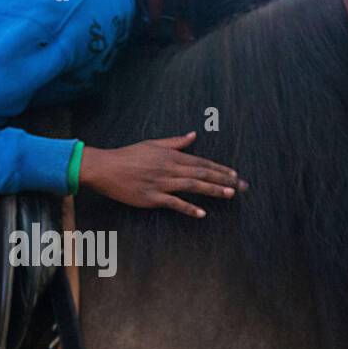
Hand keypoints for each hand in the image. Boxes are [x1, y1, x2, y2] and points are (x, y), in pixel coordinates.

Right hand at [77, 131, 246, 217]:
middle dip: (224, 180)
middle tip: (242, 186)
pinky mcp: (152, 197)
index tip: (235, 174)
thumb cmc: (127, 156)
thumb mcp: (153, 144)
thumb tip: (193, 135)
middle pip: (202, 173)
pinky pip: (174, 203)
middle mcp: (169, 168)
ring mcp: (161, 183)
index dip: (219, 169)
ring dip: (212, 190)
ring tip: (229, 194)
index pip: (201, 162)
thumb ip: (175, 142)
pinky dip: (188, 208)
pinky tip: (202, 213)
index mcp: (171, 155)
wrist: (105, 168)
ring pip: (192, 185)